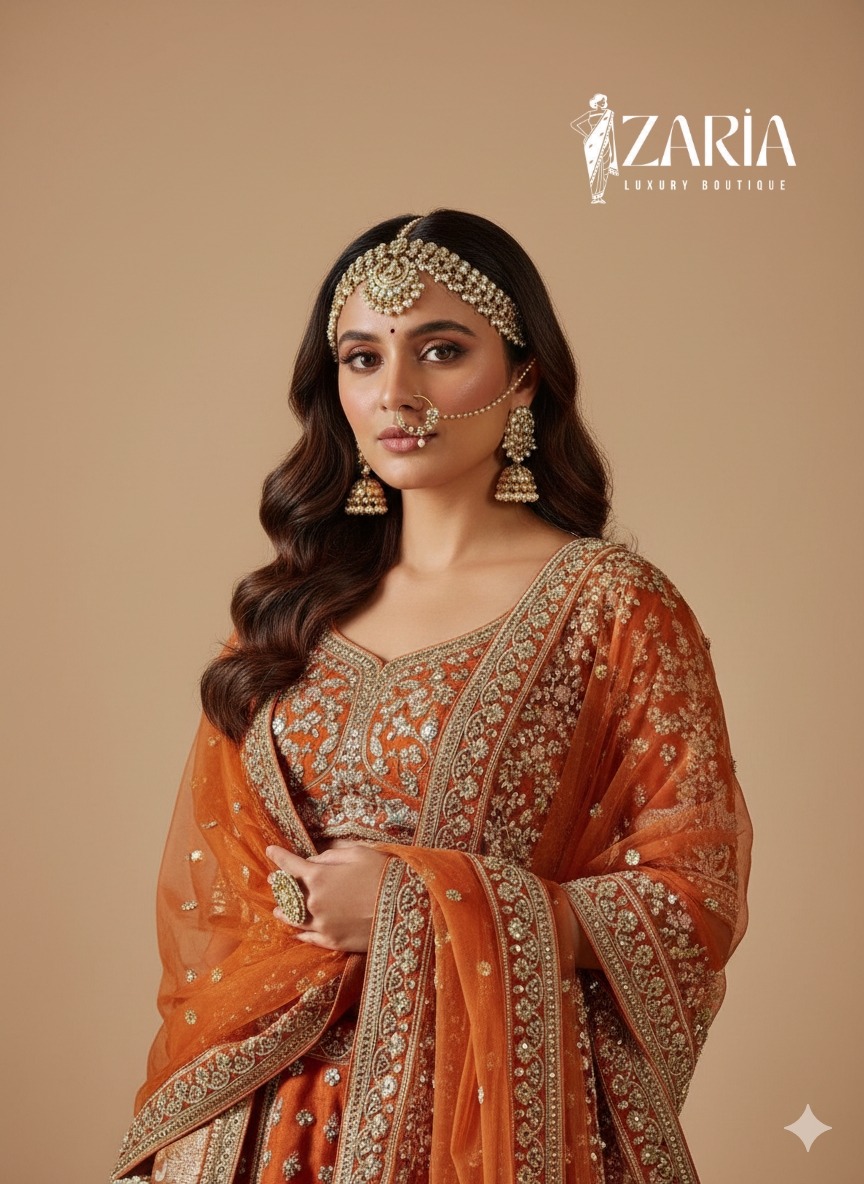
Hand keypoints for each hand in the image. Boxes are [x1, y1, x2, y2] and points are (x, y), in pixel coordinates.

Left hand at [265, 839, 390, 953]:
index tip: (270, 851)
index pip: (289, 864)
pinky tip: (296, 932)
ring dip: (283, 912)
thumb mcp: (358, 852)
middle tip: (273, 880)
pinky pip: (308, 938)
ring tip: (277, 909)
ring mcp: (321, 925)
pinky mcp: (332, 942)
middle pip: (287, 893)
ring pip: (293, 919)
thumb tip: (314, 859)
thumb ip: (330, 855)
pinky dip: (300, 933)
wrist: (408, 905)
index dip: (278, 856)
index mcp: (318, 876)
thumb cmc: (384, 873)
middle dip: (279, 884)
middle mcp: (313, 902)